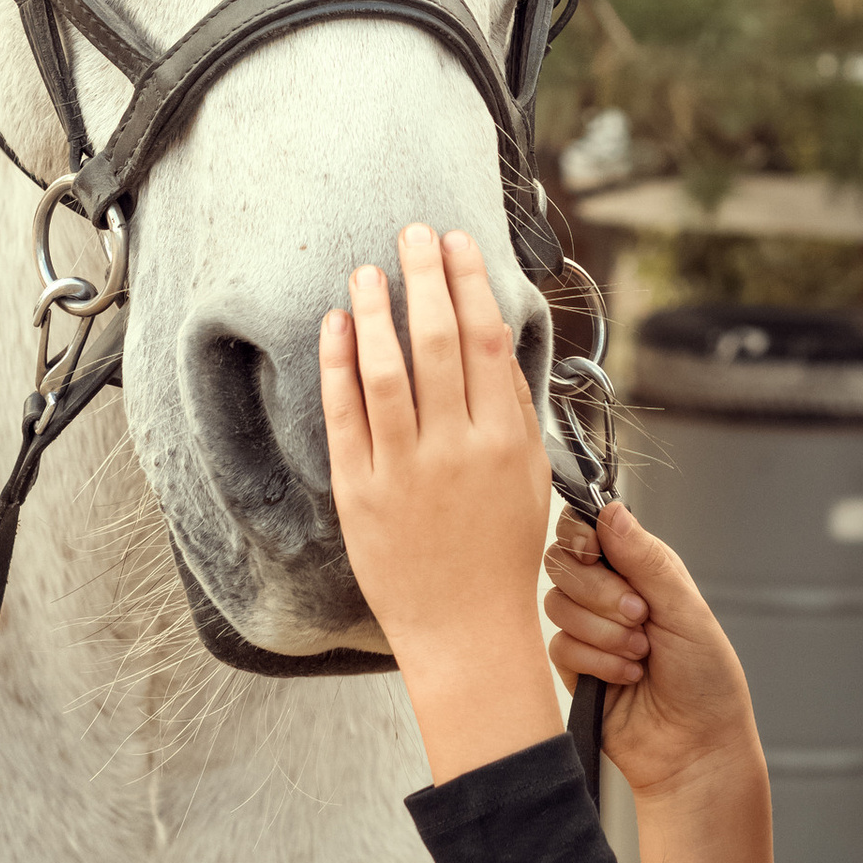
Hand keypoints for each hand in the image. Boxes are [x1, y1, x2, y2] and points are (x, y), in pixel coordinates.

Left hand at [320, 227, 557, 775]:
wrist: (465, 631)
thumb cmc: (500, 552)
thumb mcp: (528, 476)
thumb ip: (513, 407)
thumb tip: (494, 339)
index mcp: (503, 441)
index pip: (486, 341)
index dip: (471, 283)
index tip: (458, 241)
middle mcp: (455, 451)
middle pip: (437, 343)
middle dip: (424, 278)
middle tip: (410, 232)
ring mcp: (403, 472)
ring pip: (385, 372)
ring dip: (374, 312)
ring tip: (366, 270)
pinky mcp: (359, 494)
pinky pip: (344, 417)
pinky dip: (337, 366)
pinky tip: (334, 328)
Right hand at [542, 500, 760, 804]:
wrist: (696, 746)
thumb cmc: (706, 679)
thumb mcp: (685, 609)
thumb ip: (645, 560)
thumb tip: (610, 510)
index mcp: (639, 568)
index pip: (586, 529)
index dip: (581, 535)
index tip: (592, 549)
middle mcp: (609, 593)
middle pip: (563, 562)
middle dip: (601, 592)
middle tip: (640, 615)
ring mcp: (589, 630)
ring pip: (557, 605)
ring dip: (604, 632)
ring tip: (641, 654)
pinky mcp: (574, 667)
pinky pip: (559, 647)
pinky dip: (597, 662)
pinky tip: (627, 677)